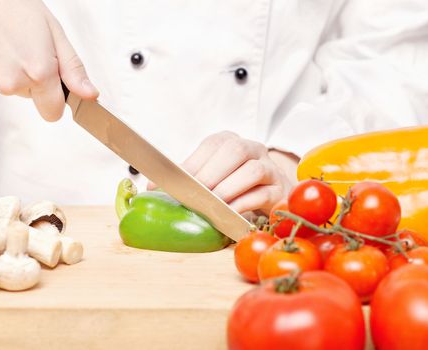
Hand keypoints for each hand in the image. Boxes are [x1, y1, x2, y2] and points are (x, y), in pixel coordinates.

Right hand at [0, 0, 97, 120]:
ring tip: (5, 45)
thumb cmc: (14, 6)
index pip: (52, 113)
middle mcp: (11, 83)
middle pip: (31, 99)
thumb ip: (74, 70)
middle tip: (25, 50)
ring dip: (10, 73)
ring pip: (9, 90)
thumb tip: (90, 94)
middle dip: (32, 81)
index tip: (52, 82)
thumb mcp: (55, 33)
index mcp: (38, 74)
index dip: (54, 99)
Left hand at [150, 131, 297, 214]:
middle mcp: (253, 149)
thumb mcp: (212, 177)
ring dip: (229, 189)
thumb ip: (187, 179)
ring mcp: (270, 168)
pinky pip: (263, 194)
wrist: (272, 195)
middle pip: (236, 149)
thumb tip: (150, 187)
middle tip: (195, 194)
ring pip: (253, 171)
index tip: (171, 181)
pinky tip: (228, 214)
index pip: (213, 144)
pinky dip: (244, 205)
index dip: (192, 162)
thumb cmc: (235, 186)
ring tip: (212, 205)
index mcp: (232, 141)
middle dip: (211, 173)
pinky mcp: (280, 190)